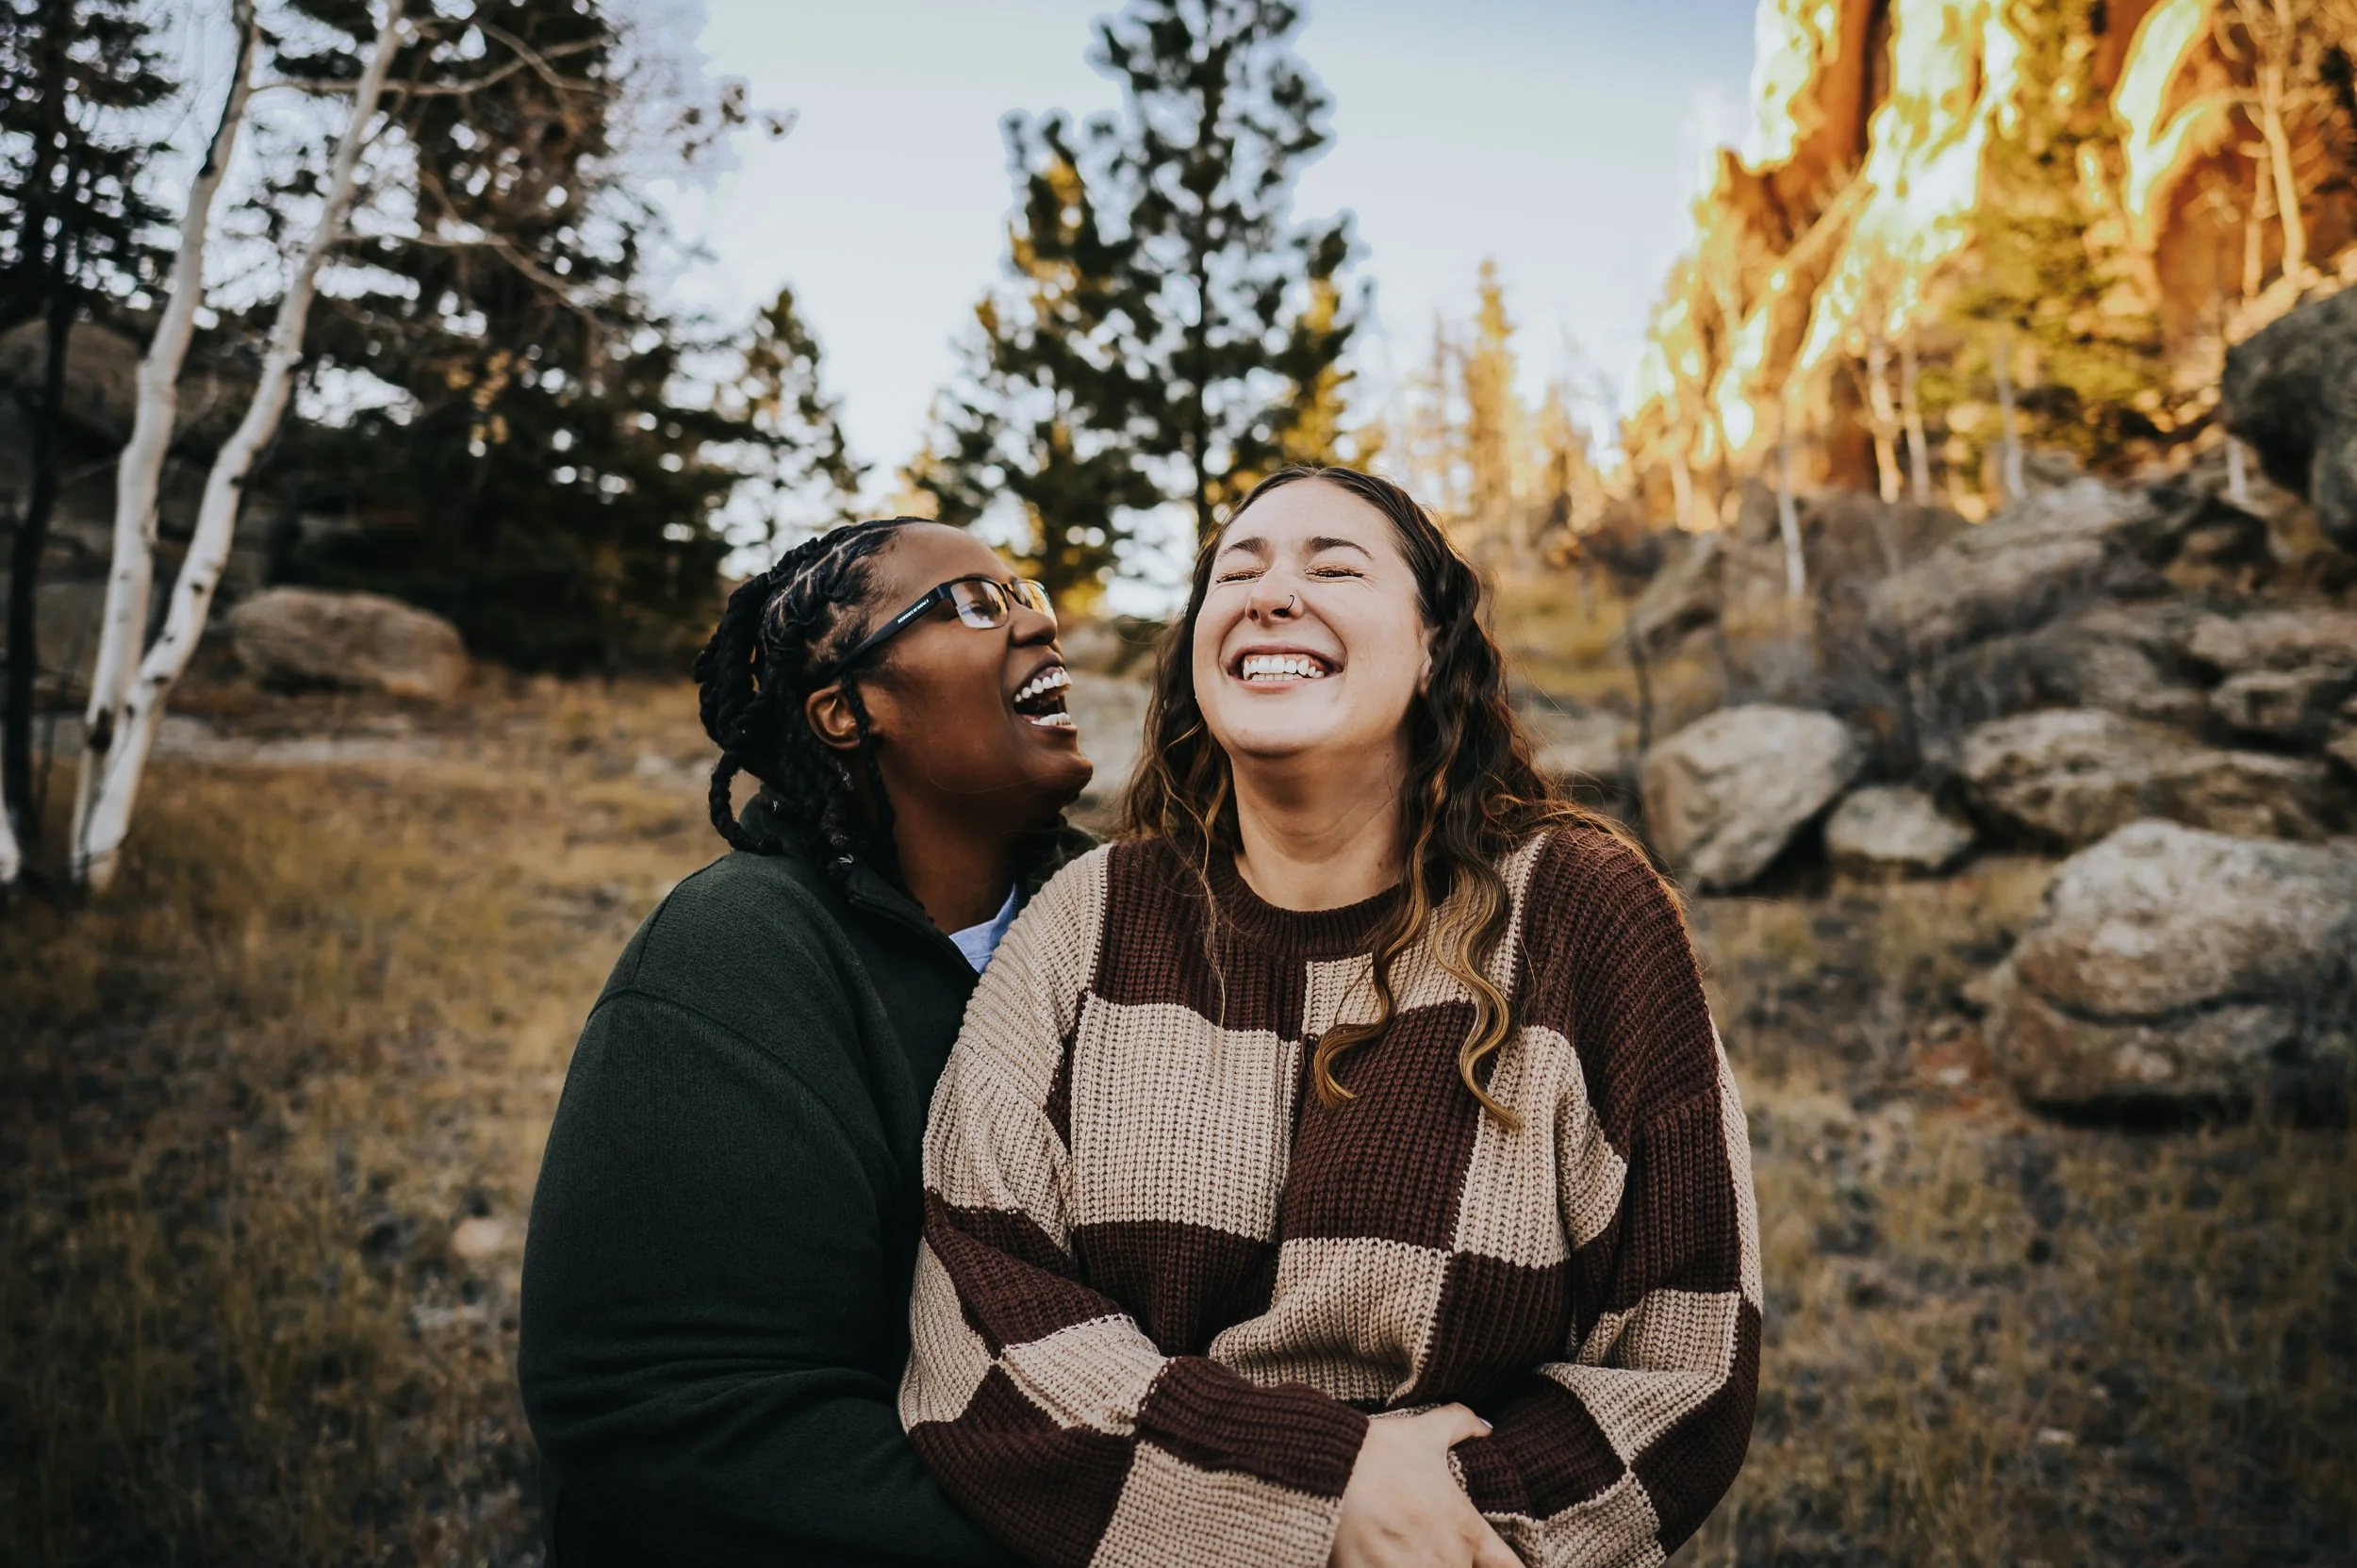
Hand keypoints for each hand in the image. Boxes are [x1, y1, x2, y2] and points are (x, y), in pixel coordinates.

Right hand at [1330, 1404, 1521, 1567]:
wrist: (1329, 1471)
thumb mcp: (1424, 1432)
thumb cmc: (1378, 1453)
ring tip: (1400, 1551)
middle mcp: (1448, 1561)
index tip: (1491, 1562)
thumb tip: (1486, 1426)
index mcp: (1466, 1531)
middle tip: (1425, 1544)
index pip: (1508, 1567)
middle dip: (1448, 1562)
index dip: (1508, 1567)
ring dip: (1419, 1565)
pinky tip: (1379, 1558)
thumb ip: (1459, 1424)